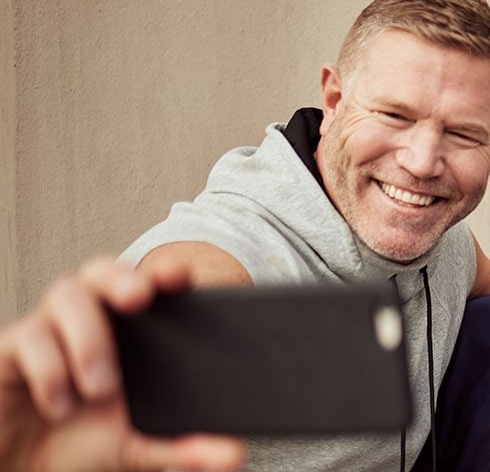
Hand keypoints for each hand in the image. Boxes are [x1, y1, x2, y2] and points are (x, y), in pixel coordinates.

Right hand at [0, 256, 244, 470]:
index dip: (164, 273)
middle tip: (139, 297)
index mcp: (128, 334)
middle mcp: (87, 321)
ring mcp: (47, 331)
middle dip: (123, 276)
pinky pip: (27, 337)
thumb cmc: (81, 443)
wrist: (23, 470)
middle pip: (102, 270)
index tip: (182, 276)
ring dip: (89, 338)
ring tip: (100, 389)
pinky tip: (61, 406)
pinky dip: (49, 371)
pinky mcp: (8, 351)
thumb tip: (233, 453)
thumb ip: (186, 448)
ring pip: (67, 294)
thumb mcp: (139, 448)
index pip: (148, 287)